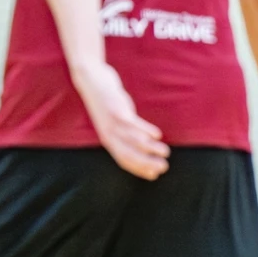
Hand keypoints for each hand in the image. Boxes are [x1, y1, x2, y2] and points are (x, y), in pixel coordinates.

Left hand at [72, 61, 169, 179]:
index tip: (153, 175)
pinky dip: (145, 130)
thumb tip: (143, 143)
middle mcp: (109, 134)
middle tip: (163, 167)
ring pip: (132, 140)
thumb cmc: (108, 104)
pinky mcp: (117, 109)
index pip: (123, 160)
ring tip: (165, 152)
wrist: (92, 81)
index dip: (138, 169)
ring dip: (150, 148)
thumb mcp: (113, 122)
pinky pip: (132, 123)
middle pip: (128, 154)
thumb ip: (125, 134)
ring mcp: (112, 122)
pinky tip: (157, 135)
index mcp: (108, 140)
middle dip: (146, 163)